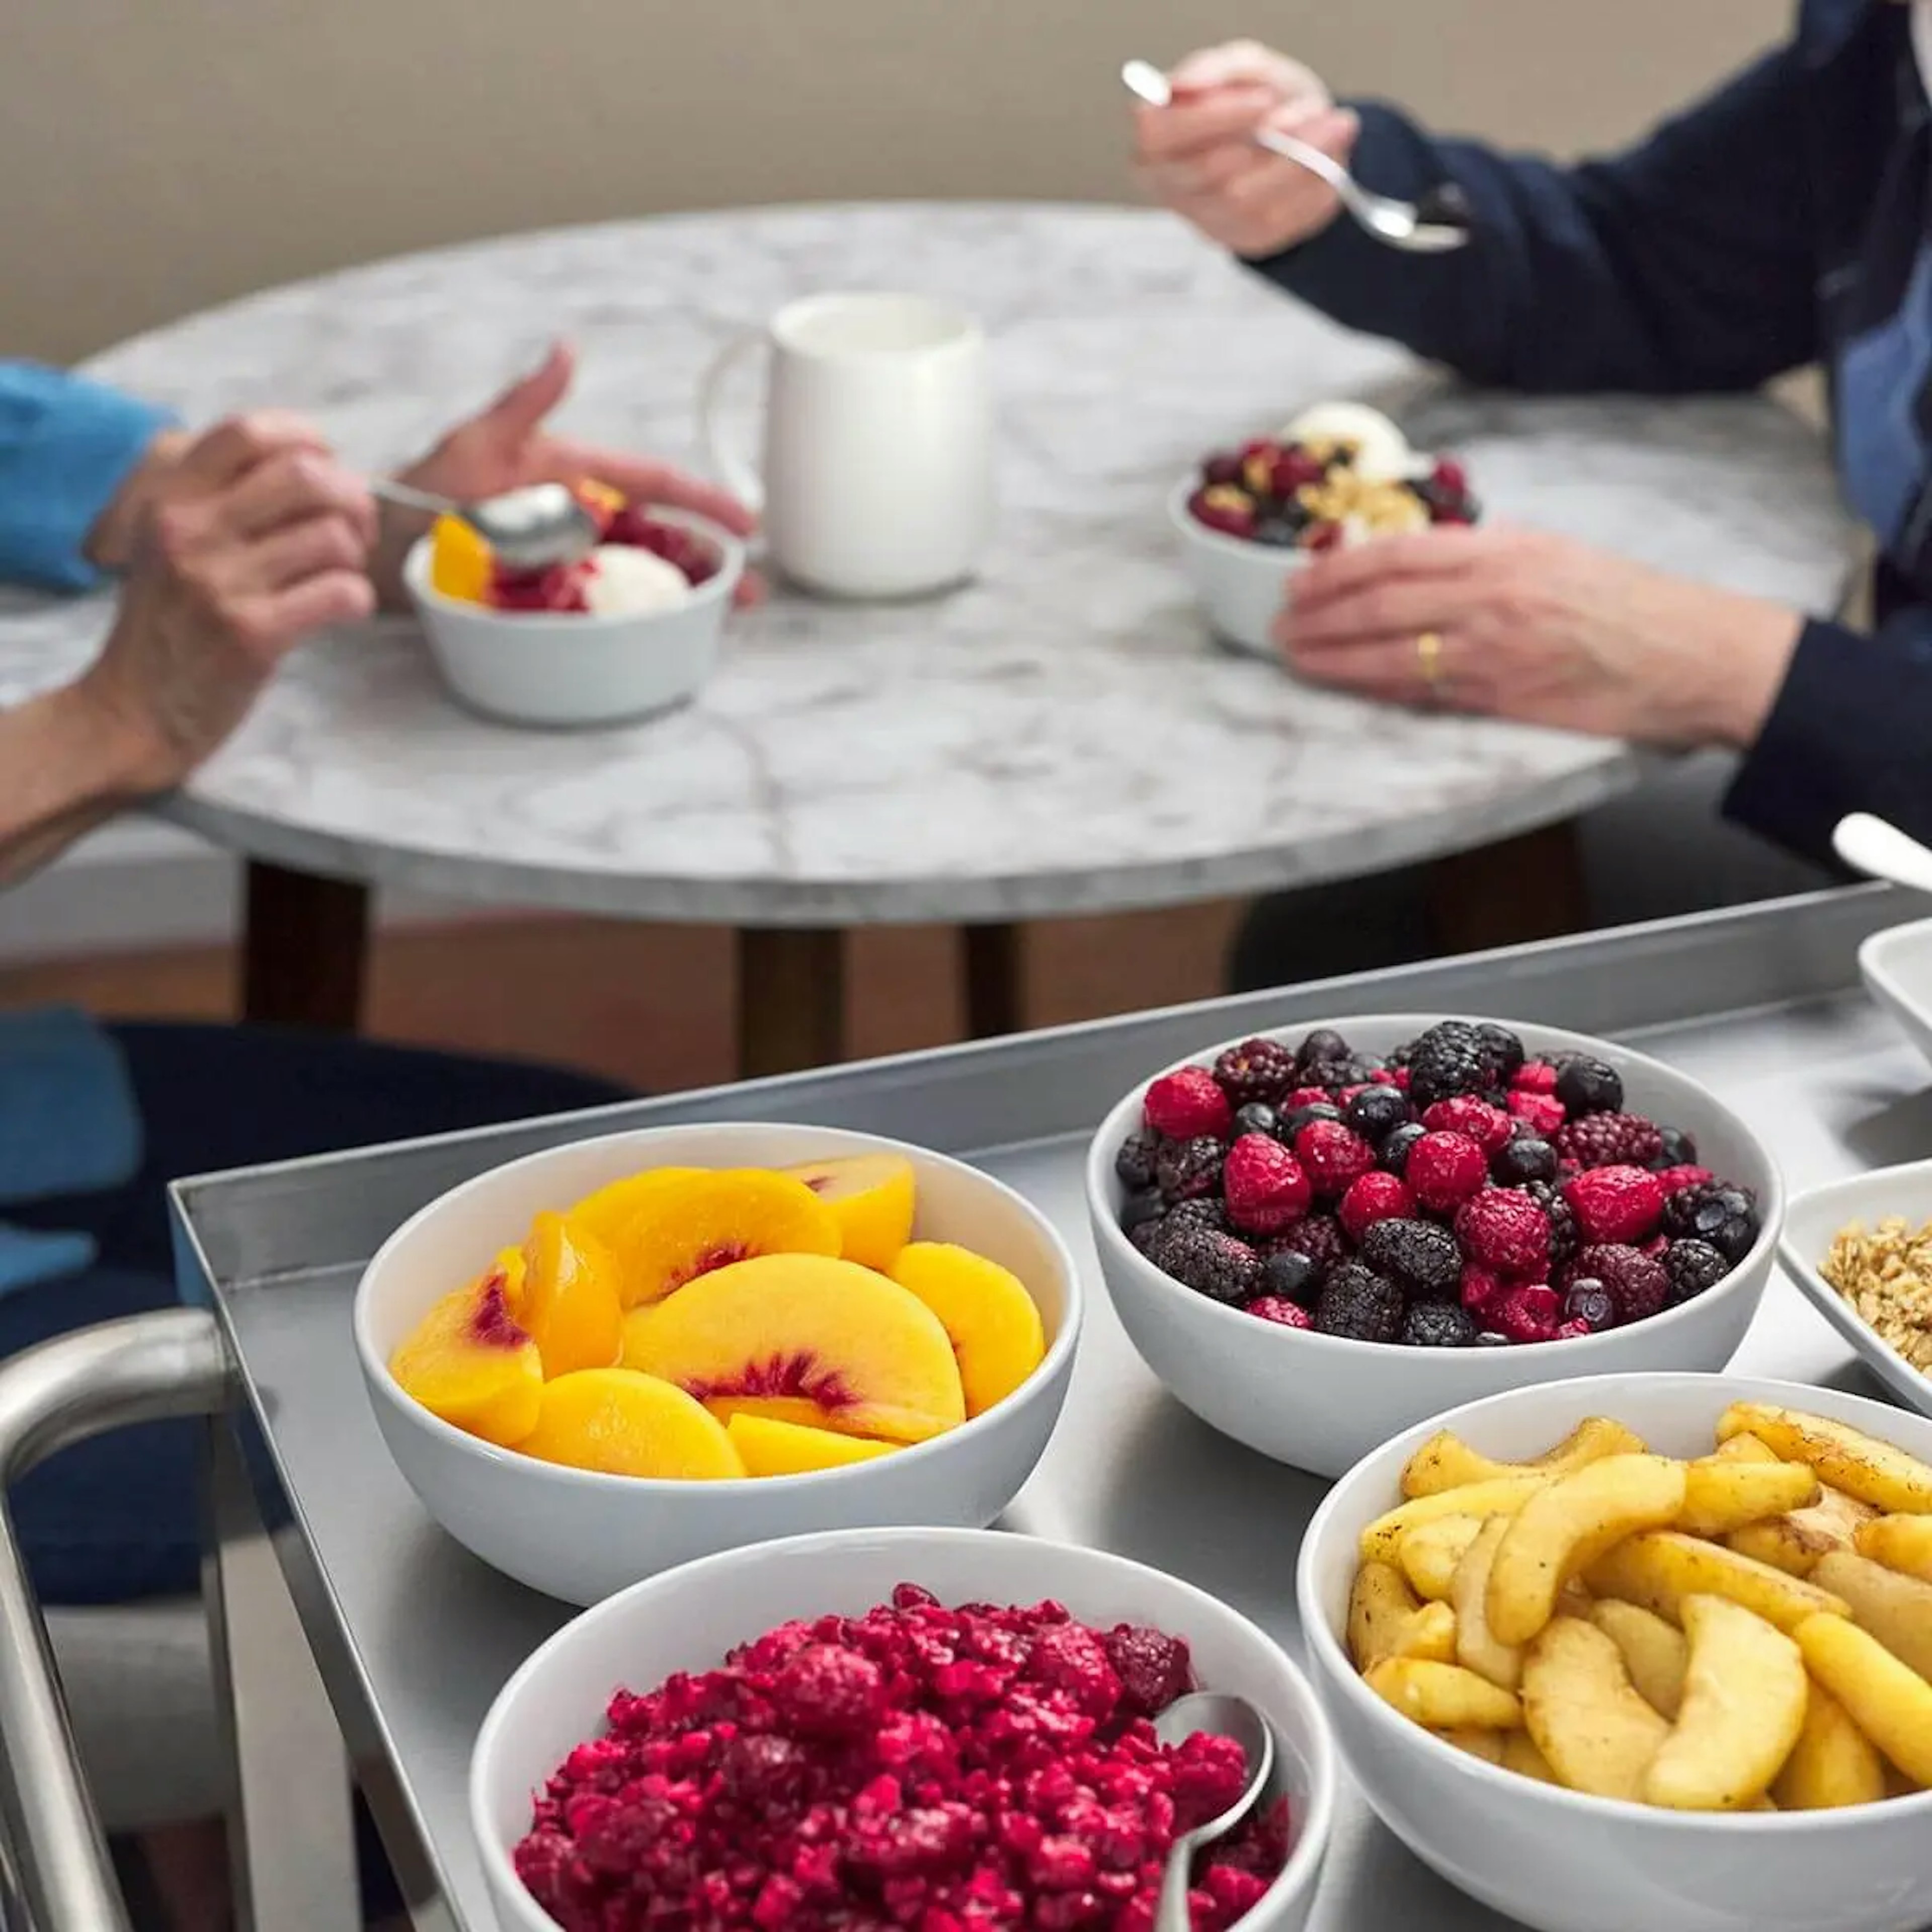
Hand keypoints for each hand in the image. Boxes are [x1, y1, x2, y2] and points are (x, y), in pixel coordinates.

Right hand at [78, 414, 375, 790]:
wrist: (133, 712)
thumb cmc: (168, 628)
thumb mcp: (170, 545)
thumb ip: (224, 502)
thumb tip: (318, 471)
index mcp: (170, 498)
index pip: (250, 431)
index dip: (308, 442)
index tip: (327, 471)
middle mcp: (190, 529)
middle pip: (308, 476)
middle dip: (352, 501)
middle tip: (355, 533)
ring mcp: (219, 581)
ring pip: (333, 536)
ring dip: (355, 558)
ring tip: (338, 578)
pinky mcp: (252, 633)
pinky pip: (340, 592)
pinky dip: (357, 600)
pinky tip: (341, 611)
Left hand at [375, 340, 760, 608]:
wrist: (376, 545)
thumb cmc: (420, 489)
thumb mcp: (476, 440)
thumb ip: (526, 401)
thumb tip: (565, 352)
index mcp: (572, 475)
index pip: (653, 483)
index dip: (702, 501)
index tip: (743, 523)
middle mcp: (576, 516)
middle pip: (658, 536)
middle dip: (706, 560)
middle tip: (743, 591)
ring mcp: (564, 557)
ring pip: (637, 574)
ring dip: (681, 594)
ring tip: (716, 618)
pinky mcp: (548, 594)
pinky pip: (601, 607)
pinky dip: (635, 619)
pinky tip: (659, 636)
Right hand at [1132, 40, 1357, 258]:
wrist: (1287, 136)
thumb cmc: (1254, 98)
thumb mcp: (1240, 67)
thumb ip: (1214, 69)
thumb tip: (1185, 86)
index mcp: (1156, 139)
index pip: (1166, 134)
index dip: (1216, 118)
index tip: (1264, 100)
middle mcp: (1173, 186)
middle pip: (1212, 172)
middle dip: (1270, 140)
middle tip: (1318, 115)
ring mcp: (1209, 220)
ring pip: (1252, 200)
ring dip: (1303, 162)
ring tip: (1338, 127)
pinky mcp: (1248, 239)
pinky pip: (1282, 222)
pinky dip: (1315, 188)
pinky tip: (1331, 160)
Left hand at [1279, 525, 1803, 748]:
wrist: (1688, 655)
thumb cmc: (1626, 604)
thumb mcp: (1553, 554)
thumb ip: (1485, 557)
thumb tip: (1421, 560)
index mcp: (1503, 551)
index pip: (1397, 553)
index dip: (1337, 567)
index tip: (1300, 578)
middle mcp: (1489, 596)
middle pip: (1378, 604)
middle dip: (1318, 616)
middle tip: (1278, 624)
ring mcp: (1491, 650)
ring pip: (1388, 652)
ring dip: (1331, 657)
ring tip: (1294, 656)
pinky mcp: (1499, 697)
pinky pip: (1419, 691)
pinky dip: (1373, 686)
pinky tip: (1345, 684)